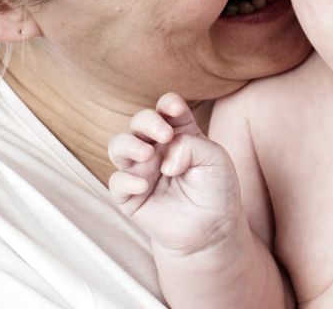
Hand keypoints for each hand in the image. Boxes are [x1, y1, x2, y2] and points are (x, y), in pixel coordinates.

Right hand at [108, 93, 242, 253]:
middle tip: (165, 134)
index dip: (168, 104)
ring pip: (118, 146)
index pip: (167, 109)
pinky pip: (117, 182)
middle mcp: (156, 147)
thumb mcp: (215, 160)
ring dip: (129, 145)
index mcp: (179, 133)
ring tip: (147, 154)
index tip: (175, 108)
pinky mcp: (130, 196)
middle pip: (139, 122)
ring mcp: (141, 170)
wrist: (212, 229)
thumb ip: (192, 146)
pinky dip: (126, 180)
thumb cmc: (216, 189)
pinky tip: (144, 185)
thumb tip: (163, 157)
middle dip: (147, 121)